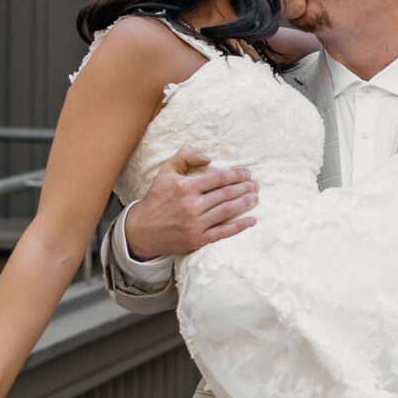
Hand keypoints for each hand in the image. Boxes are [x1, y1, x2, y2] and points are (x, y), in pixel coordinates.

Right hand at [124, 148, 257, 259]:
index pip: (218, 178)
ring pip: (227, 211)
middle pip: (226, 194)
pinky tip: (251, 220)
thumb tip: (207, 157)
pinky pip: (223, 232)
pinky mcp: (197, 240)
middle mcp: (191, 205)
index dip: (236, 175)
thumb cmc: (157, 199)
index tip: (246, 173)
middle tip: (255, 185)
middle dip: (244, 188)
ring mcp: (195, 224)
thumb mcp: (166, 172)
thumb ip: (185, 157)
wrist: (142, 230)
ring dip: (245, 204)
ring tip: (255, 198)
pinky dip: (239, 226)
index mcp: (185, 187)